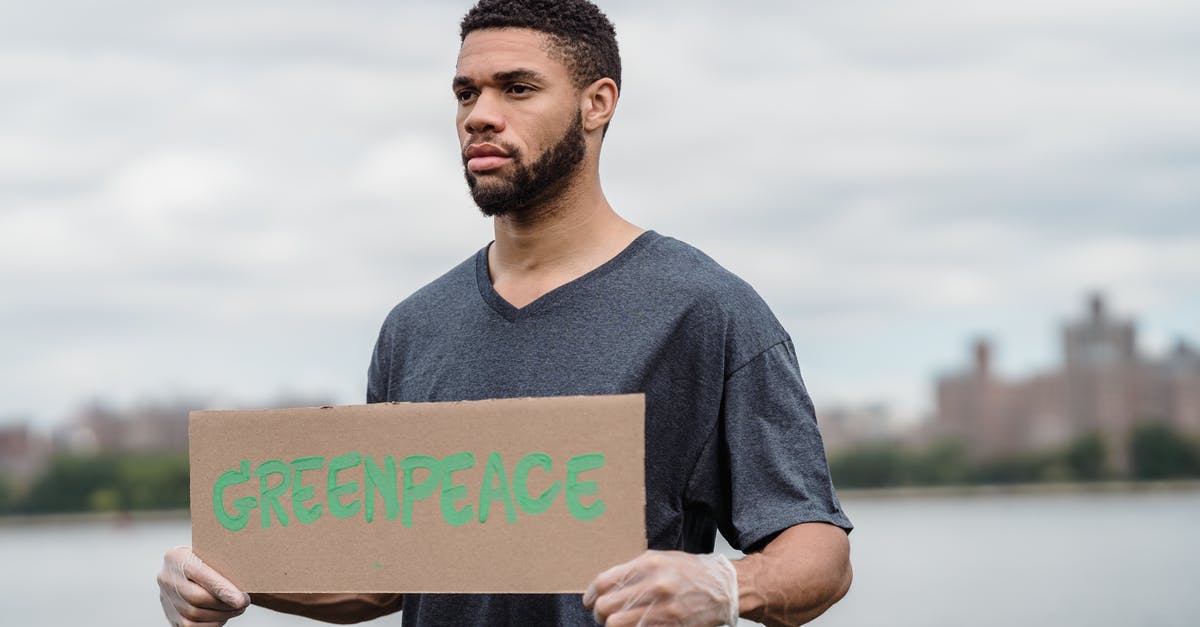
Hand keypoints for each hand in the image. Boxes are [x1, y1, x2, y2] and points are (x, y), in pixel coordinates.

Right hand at [158, 546, 250, 625]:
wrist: (187, 568)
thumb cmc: (207, 558)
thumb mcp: (210, 552)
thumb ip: (222, 560)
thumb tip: (248, 573)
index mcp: (177, 557)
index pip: (201, 574)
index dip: (222, 588)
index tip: (241, 599)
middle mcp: (167, 578)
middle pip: (196, 597)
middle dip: (224, 604)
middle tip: (244, 603)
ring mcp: (166, 597)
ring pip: (194, 614)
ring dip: (221, 615)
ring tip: (237, 608)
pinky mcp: (170, 614)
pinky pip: (190, 626)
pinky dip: (211, 624)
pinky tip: (223, 616)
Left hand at [583, 550, 738, 625]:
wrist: (724, 588)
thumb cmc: (692, 572)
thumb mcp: (661, 559)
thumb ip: (633, 570)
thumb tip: (605, 585)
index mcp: (649, 565)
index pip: (604, 582)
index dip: (590, 594)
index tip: (589, 600)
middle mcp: (654, 586)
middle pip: (606, 606)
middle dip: (599, 613)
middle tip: (602, 614)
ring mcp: (663, 610)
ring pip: (616, 625)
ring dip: (612, 625)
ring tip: (616, 623)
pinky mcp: (671, 626)